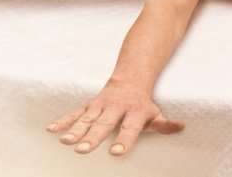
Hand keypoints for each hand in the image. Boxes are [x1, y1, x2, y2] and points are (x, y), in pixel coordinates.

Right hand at [47, 80, 184, 155]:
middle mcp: (115, 108)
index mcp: (134, 112)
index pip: (129, 128)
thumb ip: (164, 124)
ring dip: (74, 130)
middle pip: (104, 124)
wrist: (129, 78)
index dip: (124, 140)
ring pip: (86, 119)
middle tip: (83, 150)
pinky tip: (51, 130)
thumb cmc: (142, 104)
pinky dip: (63, 121)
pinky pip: (74, 113)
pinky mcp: (89, 105)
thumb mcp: (155, 113)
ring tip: (65, 142)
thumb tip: (180, 127)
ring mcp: (100, 106)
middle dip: (93, 137)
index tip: (116, 153)